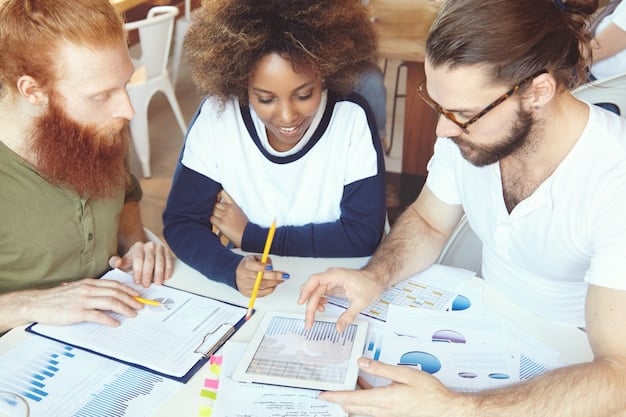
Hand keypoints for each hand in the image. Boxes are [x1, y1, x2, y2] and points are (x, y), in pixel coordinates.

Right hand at [17, 278, 143, 327]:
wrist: (36, 303)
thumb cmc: (55, 299)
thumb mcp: (75, 289)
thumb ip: (89, 291)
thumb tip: (105, 296)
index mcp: (88, 283)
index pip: (114, 284)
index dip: (128, 290)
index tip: (137, 295)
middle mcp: (88, 289)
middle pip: (116, 293)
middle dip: (131, 299)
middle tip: (140, 306)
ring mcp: (83, 300)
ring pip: (111, 302)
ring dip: (125, 309)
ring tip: (133, 314)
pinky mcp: (78, 312)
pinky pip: (98, 315)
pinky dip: (110, 320)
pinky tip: (116, 323)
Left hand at [108, 240, 174, 287]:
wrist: (144, 254)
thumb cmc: (133, 261)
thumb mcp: (123, 262)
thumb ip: (115, 262)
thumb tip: (117, 262)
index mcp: (137, 247)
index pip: (138, 259)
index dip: (138, 272)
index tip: (137, 282)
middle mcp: (149, 245)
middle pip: (150, 261)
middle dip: (148, 275)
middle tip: (146, 285)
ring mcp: (159, 248)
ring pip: (161, 261)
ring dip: (159, 274)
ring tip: (157, 283)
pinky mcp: (167, 252)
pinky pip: (169, 261)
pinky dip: (168, 270)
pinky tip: (165, 277)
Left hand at [211, 190, 247, 246]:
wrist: (247, 235)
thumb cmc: (244, 226)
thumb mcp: (240, 212)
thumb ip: (231, 208)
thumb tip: (221, 207)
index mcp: (234, 205)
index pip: (223, 193)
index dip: (217, 195)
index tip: (217, 199)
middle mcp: (229, 209)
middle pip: (215, 204)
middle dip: (216, 209)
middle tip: (219, 215)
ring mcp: (225, 216)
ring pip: (213, 211)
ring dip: (214, 216)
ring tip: (219, 220)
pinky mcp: (221, 224)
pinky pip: (212, 219)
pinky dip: (213, 221)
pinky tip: (217, 224)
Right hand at [235, 254, 288, 296]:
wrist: (239, 274)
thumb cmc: (250, 265)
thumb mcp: (256, 257)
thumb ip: (264, 260)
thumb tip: (271, 266)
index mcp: (245, 265)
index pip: (252, 266)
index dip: (262, 267)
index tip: (271, 267)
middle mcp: (243, 276)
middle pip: (258, 278)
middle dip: (273, 277)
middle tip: (284, 275)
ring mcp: (244, 286)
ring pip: (260, 286)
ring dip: (273, 283)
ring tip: (281, 280)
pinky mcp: (247, 293)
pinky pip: (261, 293)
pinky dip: (269, 289)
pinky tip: (274, 285)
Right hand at [298, 267, 383, 330]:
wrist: (376, 279)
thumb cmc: (370, 284)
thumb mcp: (361, 302)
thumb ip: (349, 316)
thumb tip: (339, 327)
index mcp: (337, 275)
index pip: (315, 280)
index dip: (306, 291)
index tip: (301, 302)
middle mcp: (331, 276)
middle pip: (313, 290)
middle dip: (309, 306)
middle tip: (309, 321)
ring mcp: (331, 280)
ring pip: (314, 292)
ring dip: (312, 304)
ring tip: (314, 316)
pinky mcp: (332, 285)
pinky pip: (320, 292)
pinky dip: (318, 301)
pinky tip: (322, 308)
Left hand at [319, 358, 462, 416]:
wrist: (445, 410)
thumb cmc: (430, 394)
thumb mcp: (405, 374)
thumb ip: (381, 368)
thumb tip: (362, 362)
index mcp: (384, 400)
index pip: (352, 399)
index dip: (336, 397)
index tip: (323, 395)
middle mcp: (383, 411)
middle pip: (353, 407)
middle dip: (339, 400)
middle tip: (328, 393)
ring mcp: (387, 415)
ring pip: (361, 410)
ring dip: (351, 401)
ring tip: (345, 388)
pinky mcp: (393, 415)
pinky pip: (371, 410)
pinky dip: (363, 401)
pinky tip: (366, 389)